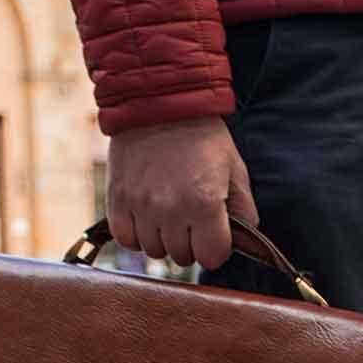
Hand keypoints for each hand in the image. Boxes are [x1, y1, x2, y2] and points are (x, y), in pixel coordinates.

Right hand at [105, 116, 256, 268]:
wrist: (159, 104)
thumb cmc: (203, 138)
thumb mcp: (235, 170)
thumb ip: (245, 210)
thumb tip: (243, 241)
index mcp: (204, 204)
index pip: (211, 257)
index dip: (215, 247)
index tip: (213, 233)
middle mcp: (171, 210)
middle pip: (182, 257)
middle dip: (190, 242)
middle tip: (191, 218)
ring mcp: (141, 207)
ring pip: (154, 251)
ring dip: (163, 238)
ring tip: (168, 213)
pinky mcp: (117, 201)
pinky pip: (127, 239)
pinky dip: (137, 234)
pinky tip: (146, 216)